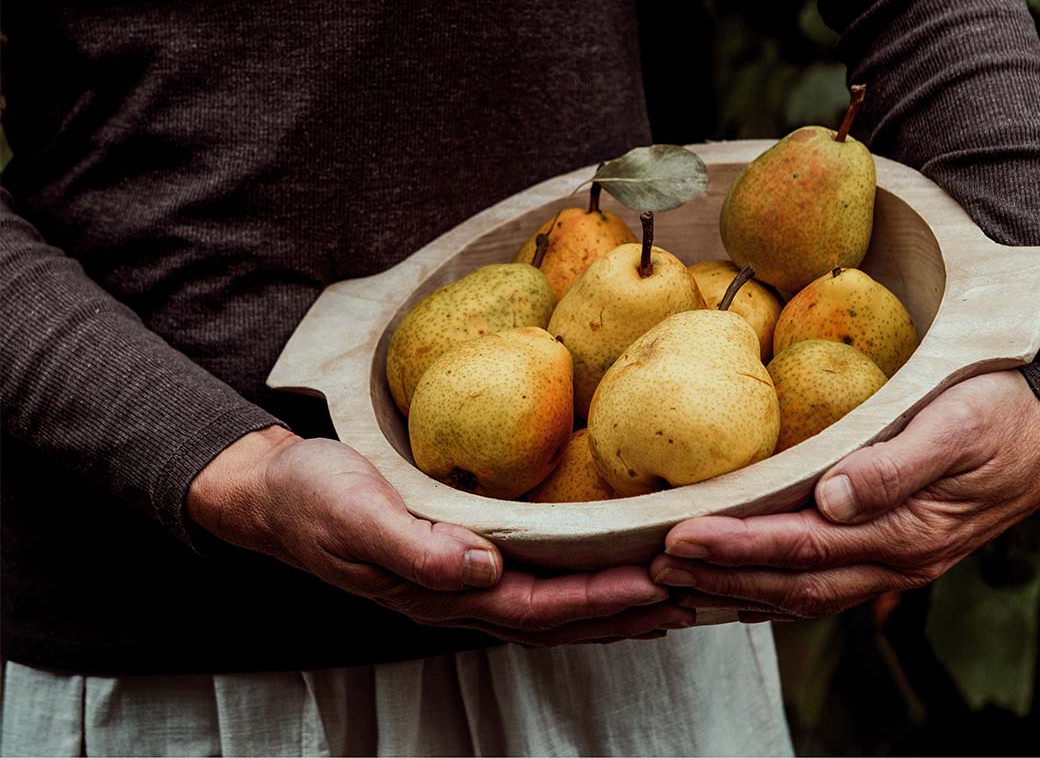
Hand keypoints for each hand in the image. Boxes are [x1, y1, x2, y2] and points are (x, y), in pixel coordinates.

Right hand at [189, 427, 692, 643]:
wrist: (270, 492)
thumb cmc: (311, 499)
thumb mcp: (355, 514)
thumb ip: (414, 548)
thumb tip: (483, 569)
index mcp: (443, 591)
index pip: (543, 606)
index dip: (605, 598)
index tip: (665, 582)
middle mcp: (461, 596)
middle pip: (563, 618)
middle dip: (630, 611)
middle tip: (699, 597)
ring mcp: (461, 582)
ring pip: (555, 605)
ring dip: (616, 605)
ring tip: (675, 595)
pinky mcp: (460, 556)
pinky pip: (537, 579)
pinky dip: (582, 582)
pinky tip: (607, 569)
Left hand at [649, 370, 1039, 620]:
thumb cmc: (1000, 411)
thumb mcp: (958, 426)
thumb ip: (897, 466)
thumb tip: (835, 499)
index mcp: (904, 531)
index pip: (801, 546)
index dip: (736, 546)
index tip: (677, 538)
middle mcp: (892, 559)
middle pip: (790, 582)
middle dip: (719, 578)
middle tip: (653, 568)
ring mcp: (890, 563)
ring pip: (799, 593)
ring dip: (735, 591)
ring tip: (675, 583)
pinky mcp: (887, 552)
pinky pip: (818, 584)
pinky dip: (769, 591)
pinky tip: (735, 589)